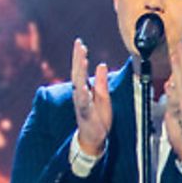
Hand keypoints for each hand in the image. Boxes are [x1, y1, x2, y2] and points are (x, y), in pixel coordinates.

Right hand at [71, 38, 111, 156]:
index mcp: (84, 89)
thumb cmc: (98, 118)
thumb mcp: (104, 97)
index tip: (80, 42)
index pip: (80, 70)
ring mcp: (81, 104)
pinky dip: (82, 94)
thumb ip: (101, 82)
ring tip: (82, 59)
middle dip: (78, 58)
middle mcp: (79, 94)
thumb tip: (102, 64)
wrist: (94, 139)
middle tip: (79, 45)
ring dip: (80, 72)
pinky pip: (83, 103)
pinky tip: (83, 86)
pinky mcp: (85, 114)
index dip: (79, 56)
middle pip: (77, 73)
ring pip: (78, 85)